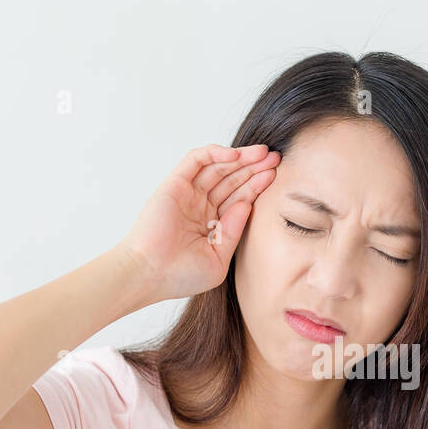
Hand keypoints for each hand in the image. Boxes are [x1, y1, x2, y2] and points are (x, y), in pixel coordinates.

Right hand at [118, 143, 280, 300]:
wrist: (149, 274)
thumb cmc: (180, 275)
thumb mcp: (218, 259)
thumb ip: (233, 232)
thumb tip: (248, 204)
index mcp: (212, 224)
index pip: (240, 198)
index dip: (258, 186)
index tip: (277, 176)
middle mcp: (201, 206)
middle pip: (232, 179)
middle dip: (254, 168)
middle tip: (276, 158)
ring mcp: (188, 194)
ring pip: (218, 167)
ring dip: (241, 158)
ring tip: (264, 153)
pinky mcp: (175, 183)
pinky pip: (196, 160)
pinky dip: (215, 153)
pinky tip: (236, 155)